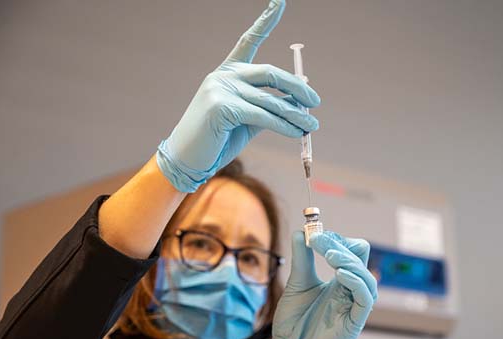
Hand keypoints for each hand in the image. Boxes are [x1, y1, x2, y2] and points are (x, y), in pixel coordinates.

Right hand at [156, 0, 319, 191]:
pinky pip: (264, 116)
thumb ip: (269, 106)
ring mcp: (221, 88)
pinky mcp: (222, 107)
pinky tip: (296, 132)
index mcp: (227, 72)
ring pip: (270, 100)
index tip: (280, 1)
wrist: (187, 160)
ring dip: (296, 115)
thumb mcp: (247, 120)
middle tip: (315, 102)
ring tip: (312, 126)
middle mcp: (224, 75)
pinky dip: (284, 125)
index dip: (265, 20)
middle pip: (270, 73)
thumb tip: (300, 100)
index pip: (249, 40)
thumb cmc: (217, 140)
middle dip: (297, 87)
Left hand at [267, 231, 377, 338]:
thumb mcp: (297, 283)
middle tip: (318, 241)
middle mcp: (349, 290)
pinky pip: (365, 299)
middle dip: (340, 245)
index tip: (314, 235)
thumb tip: (301, 232)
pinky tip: (340, 274)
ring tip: (329, 255)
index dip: (335, 239)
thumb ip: (302, 259)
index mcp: (339, 280)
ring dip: (348, 261)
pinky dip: (356, 282)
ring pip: (366, 277)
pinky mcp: (354, 322)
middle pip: (360, 258)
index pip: (350, 251)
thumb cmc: (293, 320)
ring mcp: (353, 306)